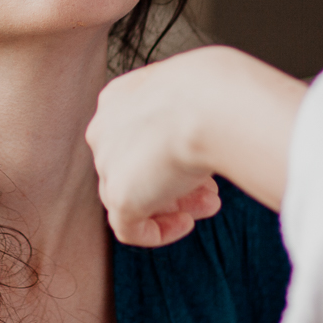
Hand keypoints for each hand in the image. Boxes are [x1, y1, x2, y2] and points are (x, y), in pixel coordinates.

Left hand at [86, 46, 306, 246]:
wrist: (211, 103)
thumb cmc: (215, 92)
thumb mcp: (196, 94)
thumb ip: (187, 114)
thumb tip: (209, 129)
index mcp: (120, 99)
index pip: (136, 135)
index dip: (169, 153)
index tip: (200, 164)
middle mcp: (106, 129)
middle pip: (134, 167)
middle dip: (174, 180)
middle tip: (209, 190)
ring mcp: (109, 163)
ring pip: (132, 195)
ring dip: (172, 204)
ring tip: (210, 204)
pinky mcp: (119, 195)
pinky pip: (128, 227)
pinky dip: (157, 231)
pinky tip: (185, 223)